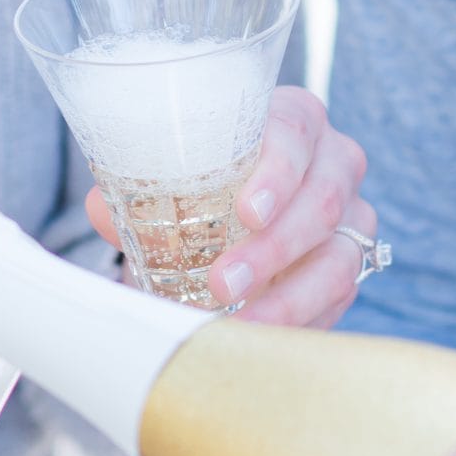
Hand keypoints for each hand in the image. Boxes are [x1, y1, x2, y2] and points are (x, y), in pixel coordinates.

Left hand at [87, 85, 374, 328]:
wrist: (236, 215)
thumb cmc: (206, 179)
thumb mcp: (173, 175)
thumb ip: (137, 188)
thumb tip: (102, 209)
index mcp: (293, 119)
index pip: (295, 132)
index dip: (277, 172)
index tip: (246, 212)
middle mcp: (334, 161)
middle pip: (322, 200)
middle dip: (272, 248)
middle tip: (221, 283)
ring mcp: (353, 214)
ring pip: (338, 256)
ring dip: (287, 296)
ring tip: (238, 323)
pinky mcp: (353, 263)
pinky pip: (339, 297)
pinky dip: (299, 320)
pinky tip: (258, 337)